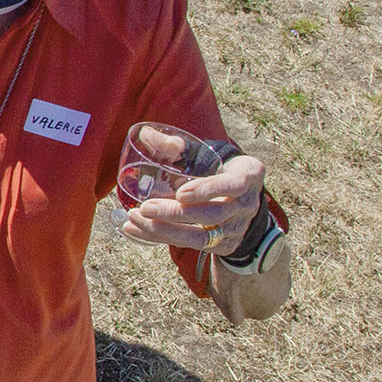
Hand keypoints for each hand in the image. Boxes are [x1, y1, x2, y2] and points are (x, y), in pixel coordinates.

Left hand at [119, 151, 268, 255]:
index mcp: (247, 175)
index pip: (233, 185)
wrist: (238, 194)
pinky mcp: (224, 245)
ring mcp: (236, 228)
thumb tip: (145, 135)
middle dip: (176, 214)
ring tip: (134, 220)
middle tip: (145, 208)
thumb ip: (175, 145)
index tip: (180, 192)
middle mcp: (246, 205)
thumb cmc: (214, 166)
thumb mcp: (204, 152)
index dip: (208, 190)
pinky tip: (135, 230)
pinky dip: (161, 238)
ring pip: (202, 237)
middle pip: (213, 215)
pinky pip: (192, 246)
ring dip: (165, 230)